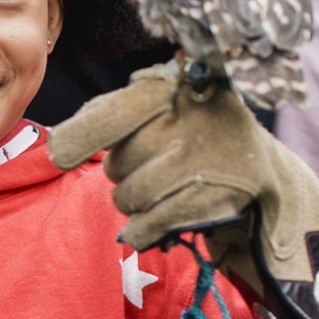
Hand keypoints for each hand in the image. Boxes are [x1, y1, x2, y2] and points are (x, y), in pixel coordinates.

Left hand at [48, 61, 318, 291]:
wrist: (258, 161)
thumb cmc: (189, 127)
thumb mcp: (156, 103)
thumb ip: (108, 113)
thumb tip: (60, 145)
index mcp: (167, 89)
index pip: (107, 116)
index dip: (77, 138)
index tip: (60, 154)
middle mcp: (185, 121)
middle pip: (116, 164)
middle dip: (124, 171)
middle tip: (152, 163)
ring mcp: (201, 161)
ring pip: (127, 196)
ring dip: (134, 200)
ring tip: (161, 186)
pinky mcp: (214, 198)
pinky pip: (147, 225)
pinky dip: (142, 229)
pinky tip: (156, 219)